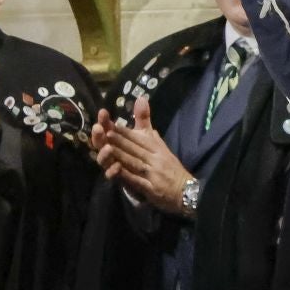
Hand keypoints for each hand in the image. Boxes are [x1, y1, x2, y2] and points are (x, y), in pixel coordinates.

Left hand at [95, 95, 194, 216]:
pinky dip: (126, 175)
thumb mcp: (160, 145)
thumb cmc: (170, 167)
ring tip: (106, 147)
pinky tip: (115, 170)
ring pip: (134, 162)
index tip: (108, 123)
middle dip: (119, 140)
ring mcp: (153, 173)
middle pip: (135, 148)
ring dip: (121, 155)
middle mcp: (155, 158)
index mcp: (157, 147)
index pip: (138, 137)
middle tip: (103, 131)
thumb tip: (140, 100)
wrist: (186, 190)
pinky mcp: (151, 188)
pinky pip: (137, 180)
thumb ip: (147, 125)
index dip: (123, 131)